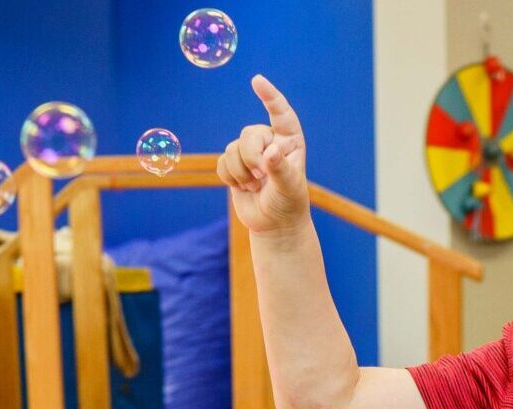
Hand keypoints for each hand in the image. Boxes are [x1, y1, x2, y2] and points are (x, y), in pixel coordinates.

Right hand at [216, 75, 309, 236]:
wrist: (273, 224)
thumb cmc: (288, 203)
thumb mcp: (289, 187)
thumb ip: (280, 168)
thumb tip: (270, 152)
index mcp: (290, 141)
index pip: (281, 113)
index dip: (269, 96)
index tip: (257, 80)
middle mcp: (270, 141)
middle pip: (248, 134)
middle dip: (250, 157)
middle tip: (260, 177)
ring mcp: (251, 152)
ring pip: (232, 149)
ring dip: (240, 172)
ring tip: (255, 187)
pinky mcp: (235, 164)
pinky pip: (222, 162)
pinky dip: (230, 177)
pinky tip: (244, 188)